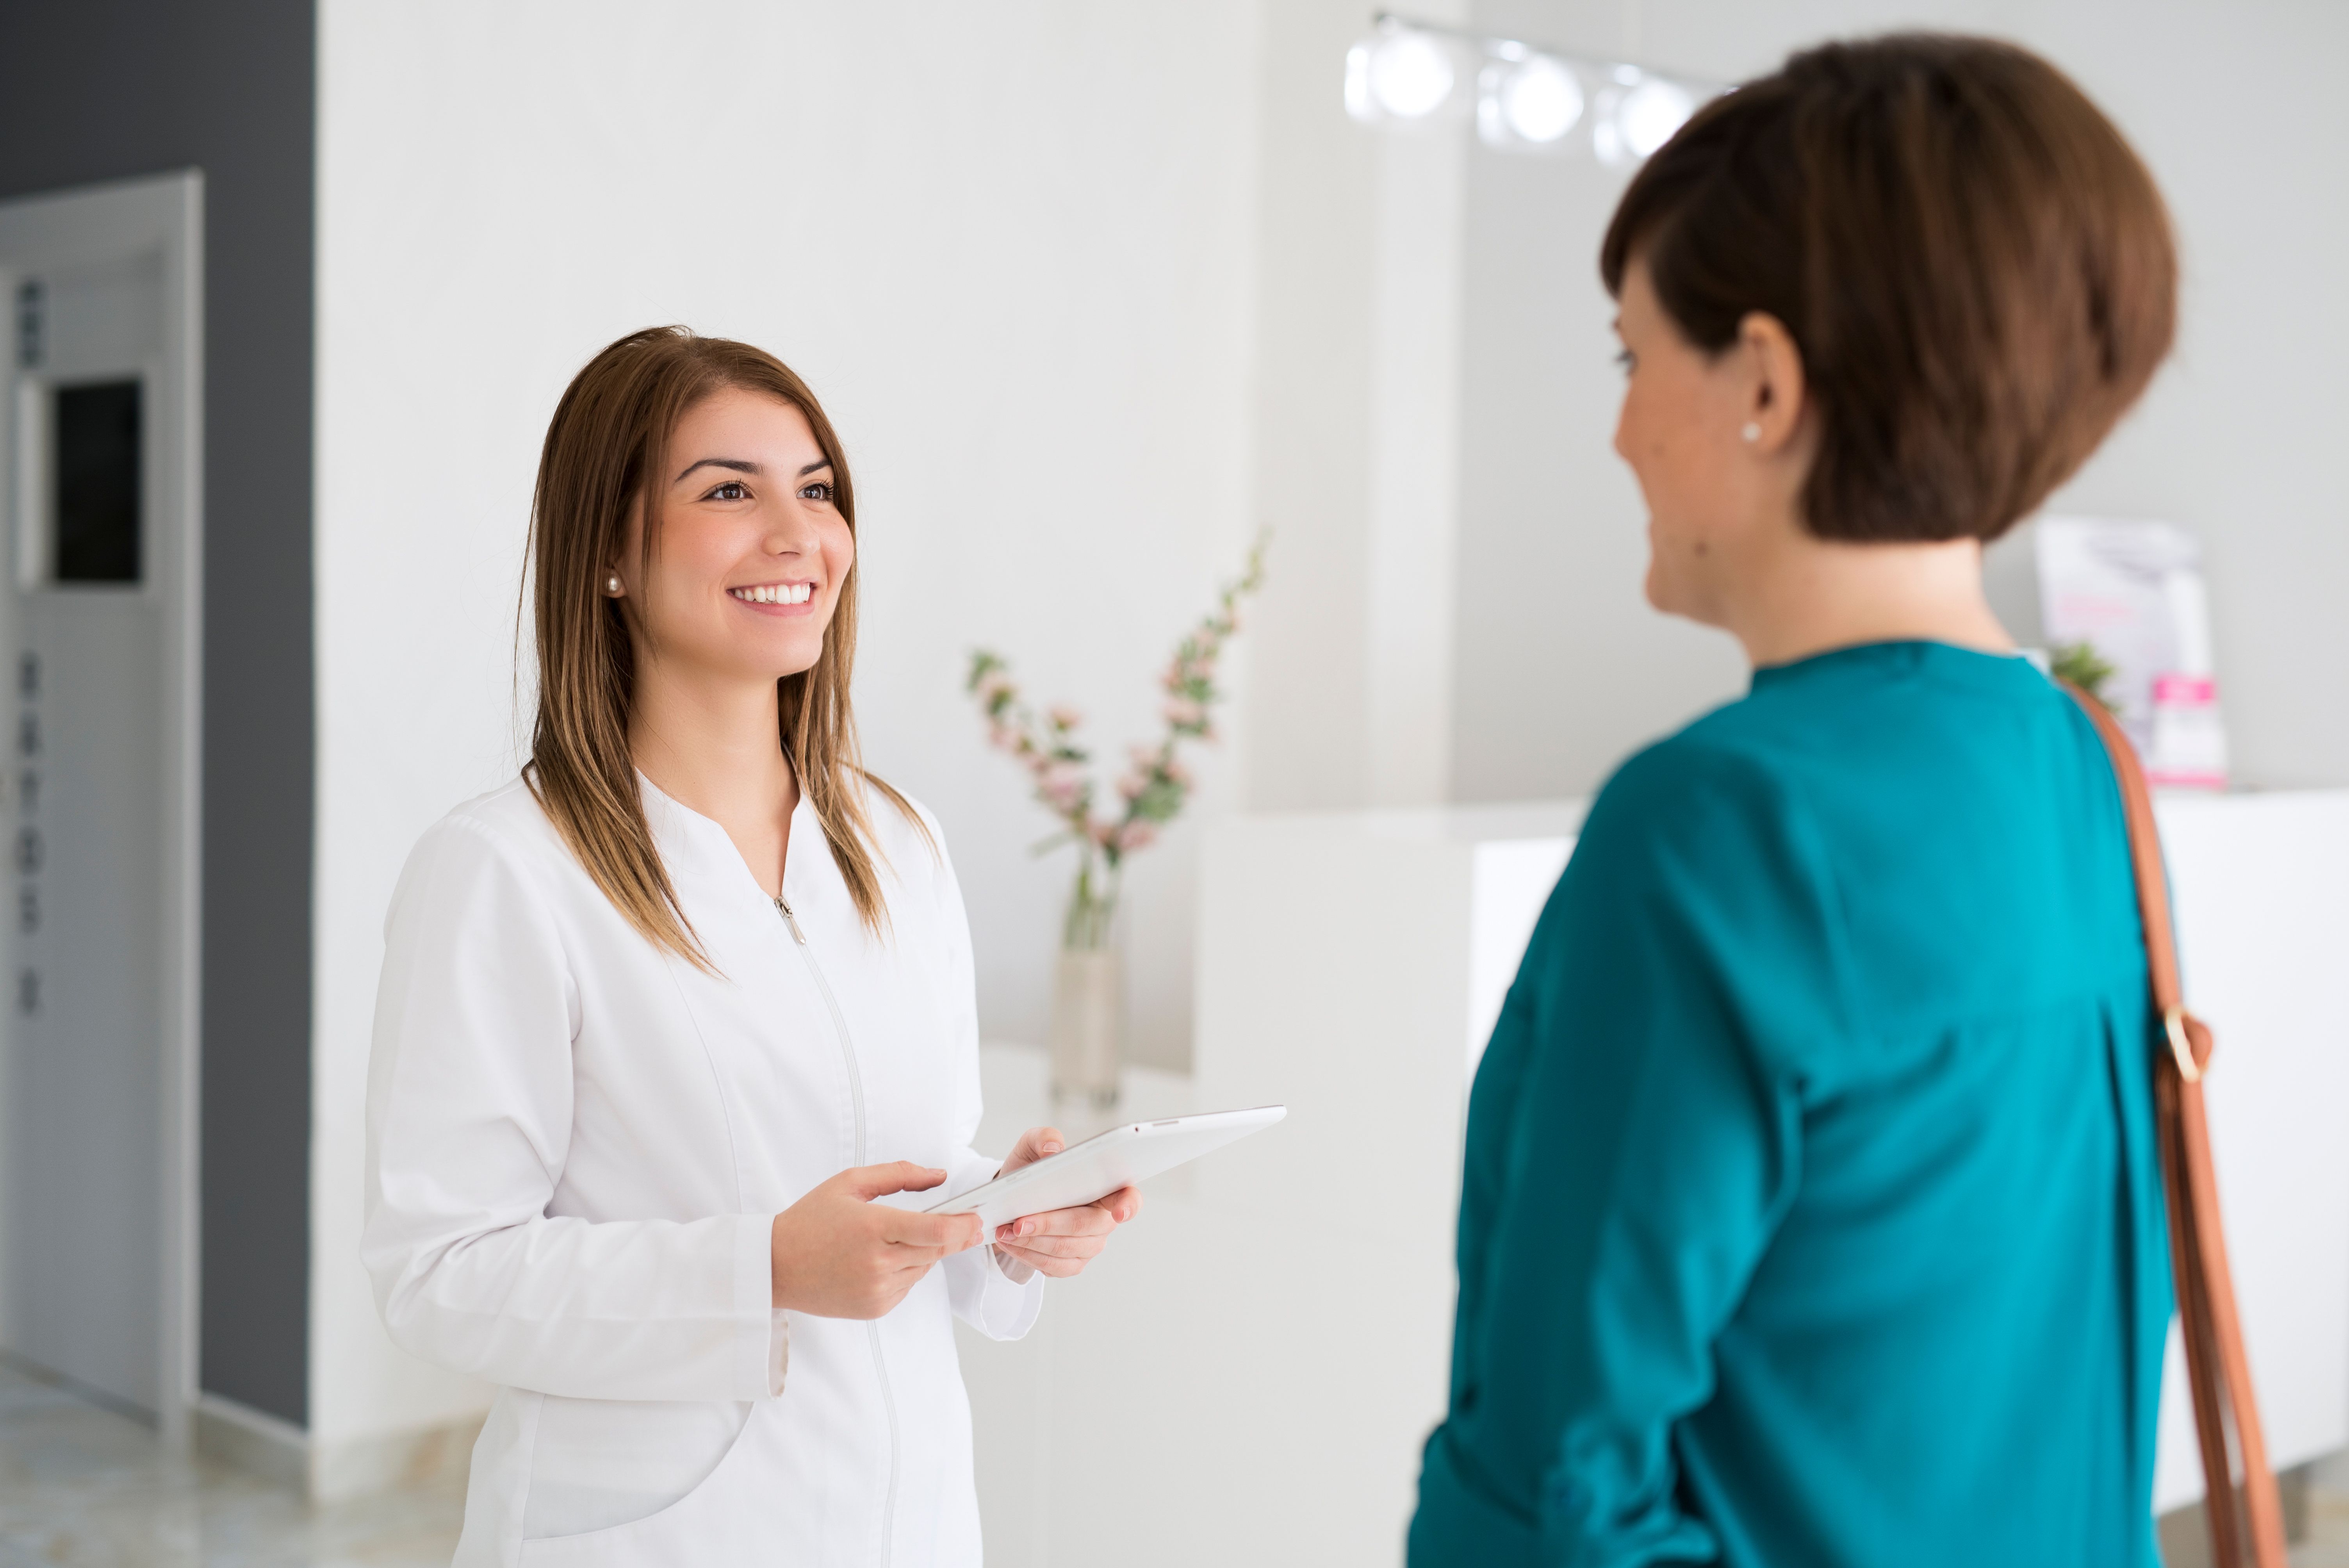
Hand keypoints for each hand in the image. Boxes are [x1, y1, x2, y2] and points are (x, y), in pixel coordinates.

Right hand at [770, 1162, 984, 1317]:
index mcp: (873, 1227)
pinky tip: (881, 1260)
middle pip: (937, 1250)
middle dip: (955, 1237)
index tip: (977, 1218)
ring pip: (923, 1268)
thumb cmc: (811, 1220)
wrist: (776, 1266)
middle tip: (967, 1224)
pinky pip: (907, 1286)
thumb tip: (938, 1175)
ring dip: (923, 1253)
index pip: (935, 1231)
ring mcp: (877, 1290)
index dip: (963, 1226)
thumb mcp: (850, 1182)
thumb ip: (899, 1174)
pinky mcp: (875, 1308)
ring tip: (895, 1238)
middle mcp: (878, 1263)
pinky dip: (905, 1271)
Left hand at [989, 1126, 1142, 1278]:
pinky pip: (1053, 1267)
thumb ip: (1044, 1137)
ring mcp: (1089, 1244)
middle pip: (1083, 1226)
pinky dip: (1028, 1256)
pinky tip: (1011, 1243)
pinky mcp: (1072, 1263)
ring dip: (1031, 1242)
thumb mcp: (1031, 1146)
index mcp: (1105, 1188)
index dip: (1128, 1205)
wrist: (1010, 1199)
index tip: (1119, 1212)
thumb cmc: (1030, 1170)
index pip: (1128, 1197)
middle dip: (1049, 1224)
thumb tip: (1054, 1148)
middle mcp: (1102, 1219)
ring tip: (1006, 1230)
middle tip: (1019, 1222)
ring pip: (1064, 1249)